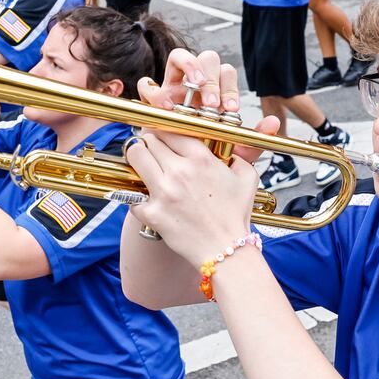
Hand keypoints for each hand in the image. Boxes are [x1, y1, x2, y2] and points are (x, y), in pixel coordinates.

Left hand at [122, 128, 261, 271]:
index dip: (165, 130)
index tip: (162, 135)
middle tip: (150, 148)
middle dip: (149, 142)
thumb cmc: (235, 216)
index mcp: (201, 158)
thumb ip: (239, 156)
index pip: (171, 128)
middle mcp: (180, 171)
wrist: (225, 249)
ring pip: (135, 156)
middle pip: (149, 139)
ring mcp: (163, 192)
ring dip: (136, 157)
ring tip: (141, 163)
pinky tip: (144, 195)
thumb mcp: (246, 178)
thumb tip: (230, 151)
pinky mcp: (152, 213)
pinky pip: (132, 192)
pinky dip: (136, 193)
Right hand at [135, 48, 279, 164]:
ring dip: (189, 69)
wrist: (180, 169)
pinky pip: (148, 83)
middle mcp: (194, 83)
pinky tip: (167, 107)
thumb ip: (253, 138)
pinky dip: (156, 90)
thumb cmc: (205, 154)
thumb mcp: (232, 149)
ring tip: (194, 90)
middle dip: (211, 78)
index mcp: (214, 90)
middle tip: (213, 104)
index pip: (226, 73)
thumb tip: (274, 123)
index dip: (229, 87)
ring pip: (180, 56)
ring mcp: (172, 85)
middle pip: (207, 58)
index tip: (230, 109)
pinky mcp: (152, 97)